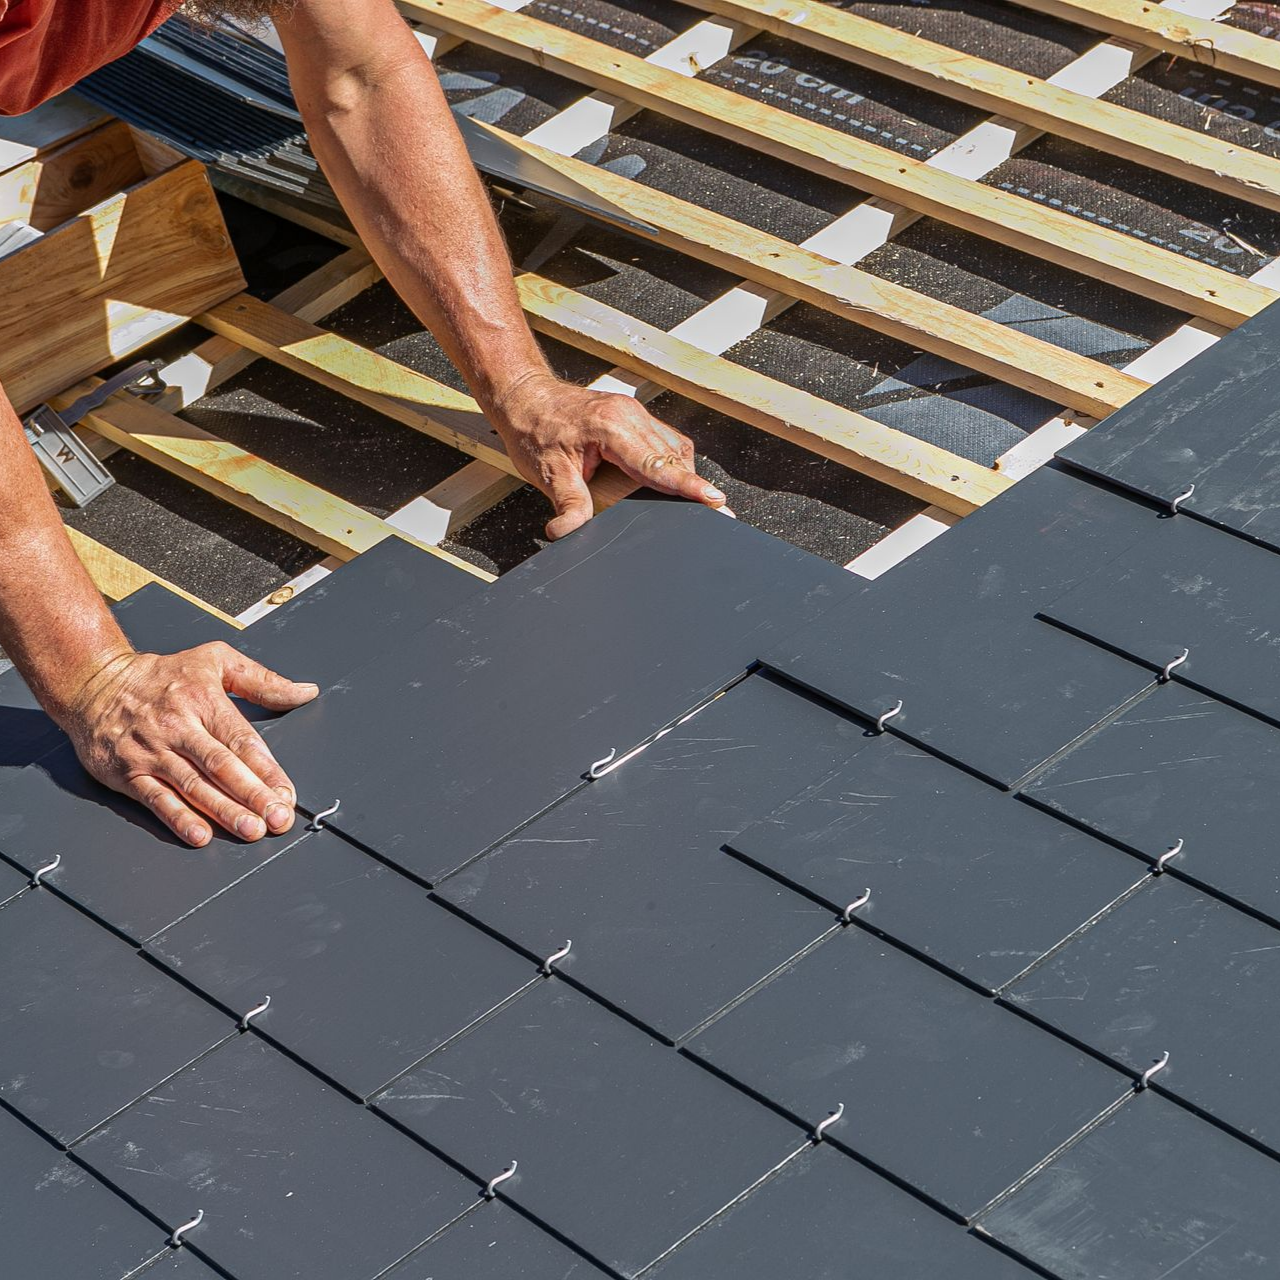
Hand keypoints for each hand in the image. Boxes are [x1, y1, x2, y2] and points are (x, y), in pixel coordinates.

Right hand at [60, 642, 318, 846]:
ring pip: (193, 786)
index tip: (287, 792)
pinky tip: (200, 834)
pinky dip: (178, 818)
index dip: (267, 769)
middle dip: (253, 795)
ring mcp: (153, 752)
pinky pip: (157, 799)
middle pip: (221, 766)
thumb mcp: (215, 660)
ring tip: (250, 829)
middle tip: (277, 818)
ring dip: (224, 811)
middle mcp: (179, 727)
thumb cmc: (160, 675)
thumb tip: (304, 691)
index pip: (241, 740)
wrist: (93, 683)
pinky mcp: (129, 773)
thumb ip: (262, 680)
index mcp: (204, 700)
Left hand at [493, 373, 728, 538]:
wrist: (524, 397)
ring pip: (674, 448)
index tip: (715, 500)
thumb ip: (567, 504)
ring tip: (698, 502)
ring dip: (682, 475)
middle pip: (674, 456)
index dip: (688, 485)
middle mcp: (630, 415)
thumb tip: (568, 534)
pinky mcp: (634, 418)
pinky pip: (664, 441)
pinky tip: (671, 483)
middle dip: (694, 485)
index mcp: (612, 427)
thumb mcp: (547, 473)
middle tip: (717, 511)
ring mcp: (635, 413)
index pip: (658, 464)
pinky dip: (671, 464)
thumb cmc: (534, 428)